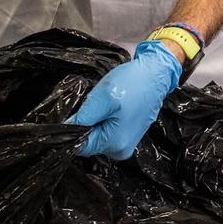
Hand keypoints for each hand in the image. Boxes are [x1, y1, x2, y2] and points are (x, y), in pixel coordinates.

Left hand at [67, 41, 181, 158]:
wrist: (157, 74)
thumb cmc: (134, 83)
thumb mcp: (103, 97)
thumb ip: (83, 117)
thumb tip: (65, 129)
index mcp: (114, 144)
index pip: (79, 146)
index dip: (72, 129)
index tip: (78, 112)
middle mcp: (121, 150)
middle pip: (88, 142)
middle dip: (86, 123)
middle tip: (94, 103)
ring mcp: (126, 143)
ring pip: (97, 136)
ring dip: (95, 120)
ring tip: (104, 103)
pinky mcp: (129, 134)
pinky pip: (107, 131)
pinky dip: (104, 119)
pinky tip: (111, 107)